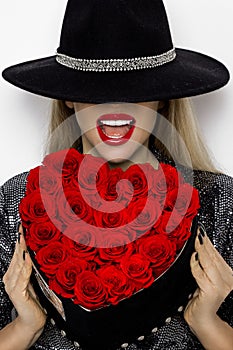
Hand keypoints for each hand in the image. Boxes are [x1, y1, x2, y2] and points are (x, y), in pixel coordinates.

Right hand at [3, 224, 46, 338]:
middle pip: (17, 254)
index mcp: (14, 273)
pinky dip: (26, 265)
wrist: (33, 321)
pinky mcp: (17, 292)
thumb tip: (41, 251)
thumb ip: (35, 267)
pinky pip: (24, 276)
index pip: (18, 252)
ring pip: (19, 262)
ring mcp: (12, 285)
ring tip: (23, 236)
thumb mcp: (36, 279)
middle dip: (20, 239)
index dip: (20, 238)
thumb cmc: (35, 300)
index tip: (23, 225)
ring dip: (22, 248)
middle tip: (23, 225)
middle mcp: (10, 277)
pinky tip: (28, 257)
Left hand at [184, 225, 232, 348]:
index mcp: (227, 275)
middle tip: (197, 230)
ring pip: (209, 263)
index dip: (209, 242)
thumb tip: (198, 250)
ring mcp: (221, 286)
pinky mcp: (211, 291)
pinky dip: (195, 264)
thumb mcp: (204, 280)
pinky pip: (201, 274)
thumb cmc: (202, 301)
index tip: (201, 231)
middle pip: (214, 256)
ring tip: (196, 240)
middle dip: (204, 242)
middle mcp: (228, 280)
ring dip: (201, 250)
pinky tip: (192, 258)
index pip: (217, 255)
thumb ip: (205, 267)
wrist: (204, 321)